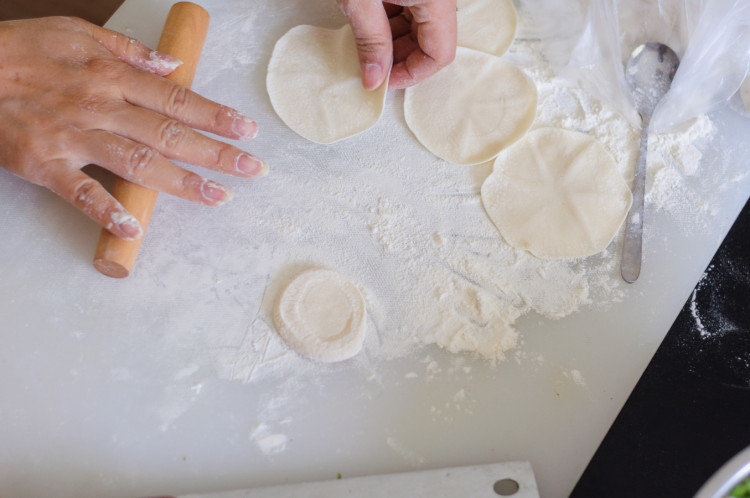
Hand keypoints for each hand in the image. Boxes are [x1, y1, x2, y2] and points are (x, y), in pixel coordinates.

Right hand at [0, 17, 266, 239]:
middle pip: (169, 133)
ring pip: (137, 162)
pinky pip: (79, 191)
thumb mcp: (76, 33)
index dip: (216, 116)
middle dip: (215, 153)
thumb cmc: (19, 50)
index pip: (177, 99)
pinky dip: (106, 210)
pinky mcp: (43, 163)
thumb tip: (172, 65)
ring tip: (217, 197)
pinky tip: (134, 226)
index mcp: (111, 77)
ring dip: (180, 183)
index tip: (247, 130)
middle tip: (252, 169)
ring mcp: (73, 137)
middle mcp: (100, 107)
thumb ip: (128, 51)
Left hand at [338, 0, 456, 89]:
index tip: (383, 81)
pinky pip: (411, 8)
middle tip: (370, 67)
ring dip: (393, 41)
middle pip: (431, 41)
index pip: (439, 53)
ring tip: (365, 43)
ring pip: (421, 26)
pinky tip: (368, 22)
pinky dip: (390, 21)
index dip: (411, 73)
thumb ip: (370, 39)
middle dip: (400, 59)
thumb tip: (374, 79)